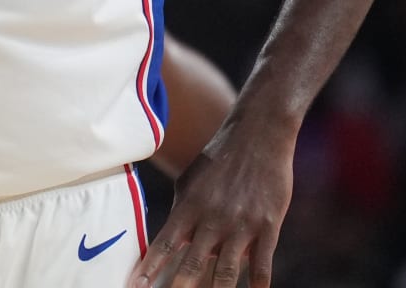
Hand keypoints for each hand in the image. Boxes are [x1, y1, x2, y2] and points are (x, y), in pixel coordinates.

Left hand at [127, 121, 294, 287]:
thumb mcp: (191, 181)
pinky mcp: (268, 226)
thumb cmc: (220, 159)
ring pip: (225, 272)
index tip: (136, 287)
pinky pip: (262, 264)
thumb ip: (181, 213)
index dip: (149, 268)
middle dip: (178, 287)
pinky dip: (258, 285)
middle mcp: (212, 218)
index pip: (163, 244)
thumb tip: (170, 243)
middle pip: (191, 264)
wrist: (259, 134)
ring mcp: (241, 224)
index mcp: (189, 206)